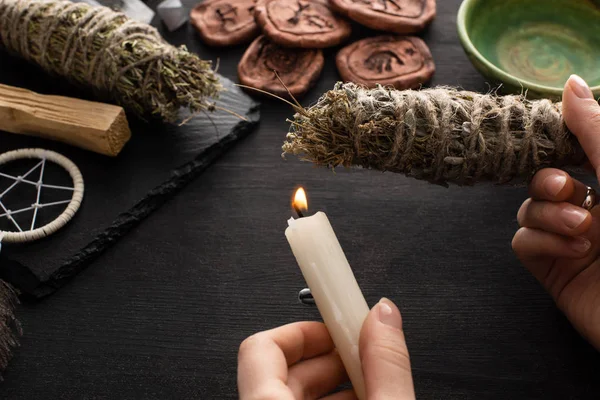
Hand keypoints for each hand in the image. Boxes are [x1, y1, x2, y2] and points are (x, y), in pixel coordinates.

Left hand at [237, 298, 414, 399]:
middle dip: (327, 358)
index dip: (303, 330)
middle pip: (280, 371)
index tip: (335, 326)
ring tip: (369, 388)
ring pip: (290, 395)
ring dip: (331, 385)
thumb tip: (384, 317)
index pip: (261, 347)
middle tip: (362, 358)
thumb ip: (386, 365)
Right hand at [512, 74, 599, 349]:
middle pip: (542, 179)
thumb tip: (570, 83)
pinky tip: (572, 252)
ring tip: (582, 230)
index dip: (556, 143)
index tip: (554, 140)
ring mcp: (572, 240)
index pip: (572, 151)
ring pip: (528, 209)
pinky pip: (523, 241)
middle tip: (567, 189)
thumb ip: (597, 131)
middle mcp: (595, 208)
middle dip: (548, 181)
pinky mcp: (554, 270)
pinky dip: (541, 241)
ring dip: (548, 214)